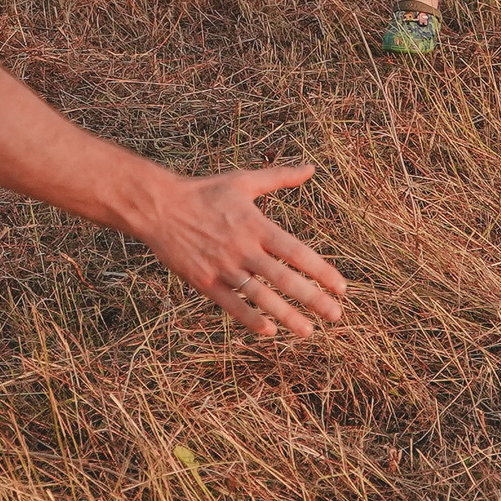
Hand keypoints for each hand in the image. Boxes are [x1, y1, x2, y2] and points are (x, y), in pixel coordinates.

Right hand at [135, 163, 348, 338]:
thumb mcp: (243, 181)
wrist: (158, 207)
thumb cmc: (203, 192)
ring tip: (308, 331)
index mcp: (255, 225)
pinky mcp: (204, 281)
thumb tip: (311, 168)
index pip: (296, 252)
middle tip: (336, 315)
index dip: (321, 271)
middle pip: (284, 278)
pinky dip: (250, 319)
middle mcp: (243, 248)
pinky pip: (231, 304)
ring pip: (260, 296)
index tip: (341, 288)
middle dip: (313, 299)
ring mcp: (223, 267)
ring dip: (286, 315)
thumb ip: (279, 177)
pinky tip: (268, 331)